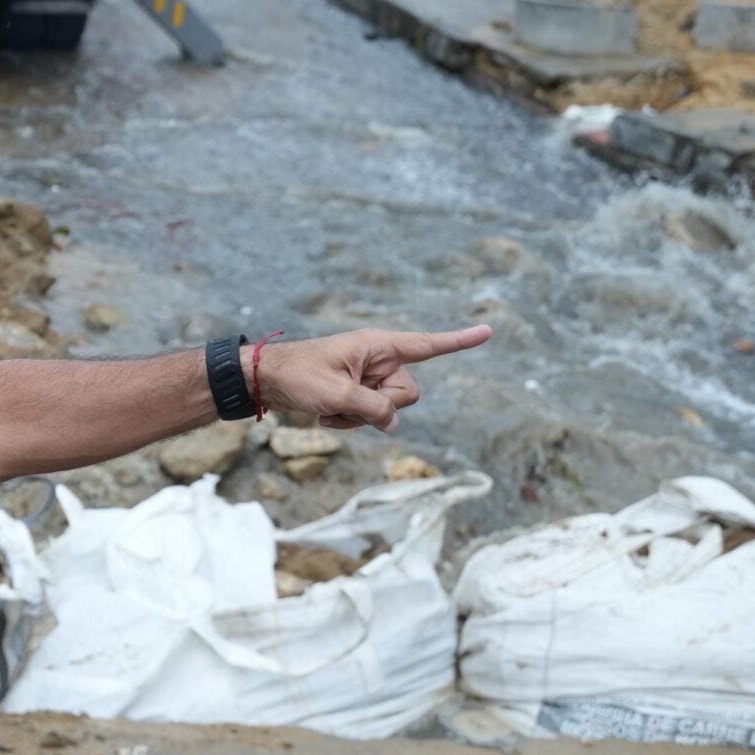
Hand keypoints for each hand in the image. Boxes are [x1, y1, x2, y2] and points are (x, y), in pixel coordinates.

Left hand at [249, 325, 490, 432]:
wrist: (265, 381)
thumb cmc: (297, 376)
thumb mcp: (337, 394)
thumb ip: (373, 409)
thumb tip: (393, 424)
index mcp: (378, 345)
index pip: (427, 345)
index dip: (459, 340)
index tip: (489, 330)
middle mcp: (378, 359)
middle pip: (409, 394)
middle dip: (382, 406)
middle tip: (346, 400)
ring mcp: (368, 378)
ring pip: (389, 410)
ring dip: (361, 417)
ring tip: (330, 407)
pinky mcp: (357, 393)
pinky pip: (371, 416)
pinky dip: (351, 421)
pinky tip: (325, 416)